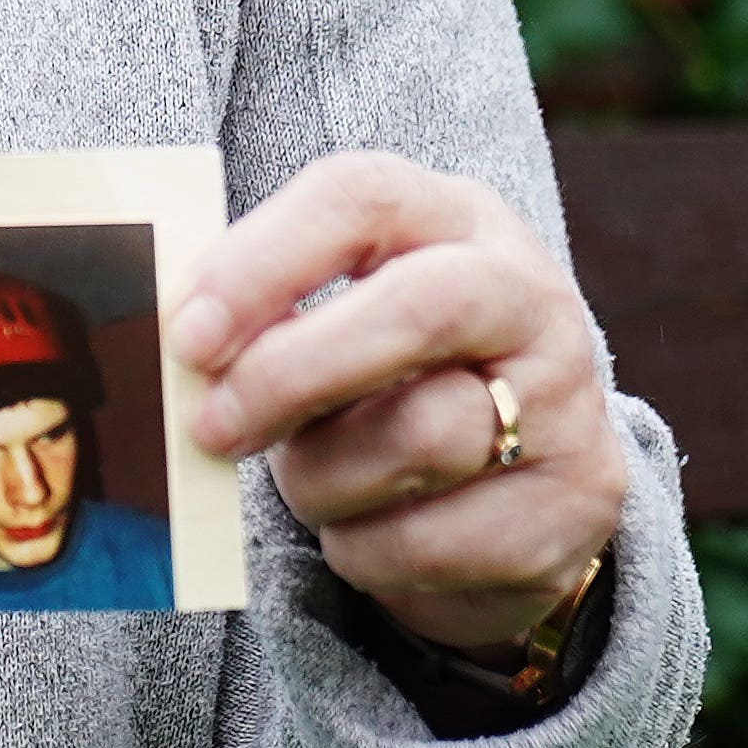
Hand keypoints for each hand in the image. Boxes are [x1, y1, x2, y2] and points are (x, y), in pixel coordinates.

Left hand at [169, 150, 623, 652]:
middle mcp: (530, 295)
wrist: (517, 489)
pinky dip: (365, 549)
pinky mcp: (580, 502)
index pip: (361, 198)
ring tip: (309, 481)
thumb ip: (264, 319)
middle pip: (420, 307)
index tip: (185, 336)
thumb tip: (168, 354)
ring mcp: (571, 400)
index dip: (264, 261)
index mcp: (454, 220)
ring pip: (419, 436)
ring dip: (323, 479)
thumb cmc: (387, 383)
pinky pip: (433, 540)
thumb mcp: (334, 321)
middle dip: (293, 372)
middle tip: (207, 427)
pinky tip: (364, 531)